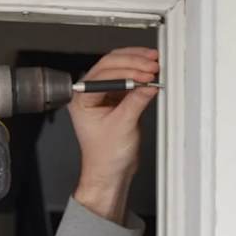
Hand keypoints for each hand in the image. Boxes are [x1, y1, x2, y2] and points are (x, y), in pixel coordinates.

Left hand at [67, 47, 158, 223]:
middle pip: (110, 65)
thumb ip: (136, 102)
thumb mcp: (123, 126)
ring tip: (154, 63)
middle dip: (133, 62)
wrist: (109, 172)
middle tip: (152, 65)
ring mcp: (102, 95)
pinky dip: (140, 75)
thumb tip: (148, 84)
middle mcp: (89, 93)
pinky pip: (127, 80)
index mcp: (81, 98)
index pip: (104, 74)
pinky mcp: (115, 99)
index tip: (145, 73)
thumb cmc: (105, 156)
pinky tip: (150, 73)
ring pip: (119, 68)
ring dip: (137, 64)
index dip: (127, 70)